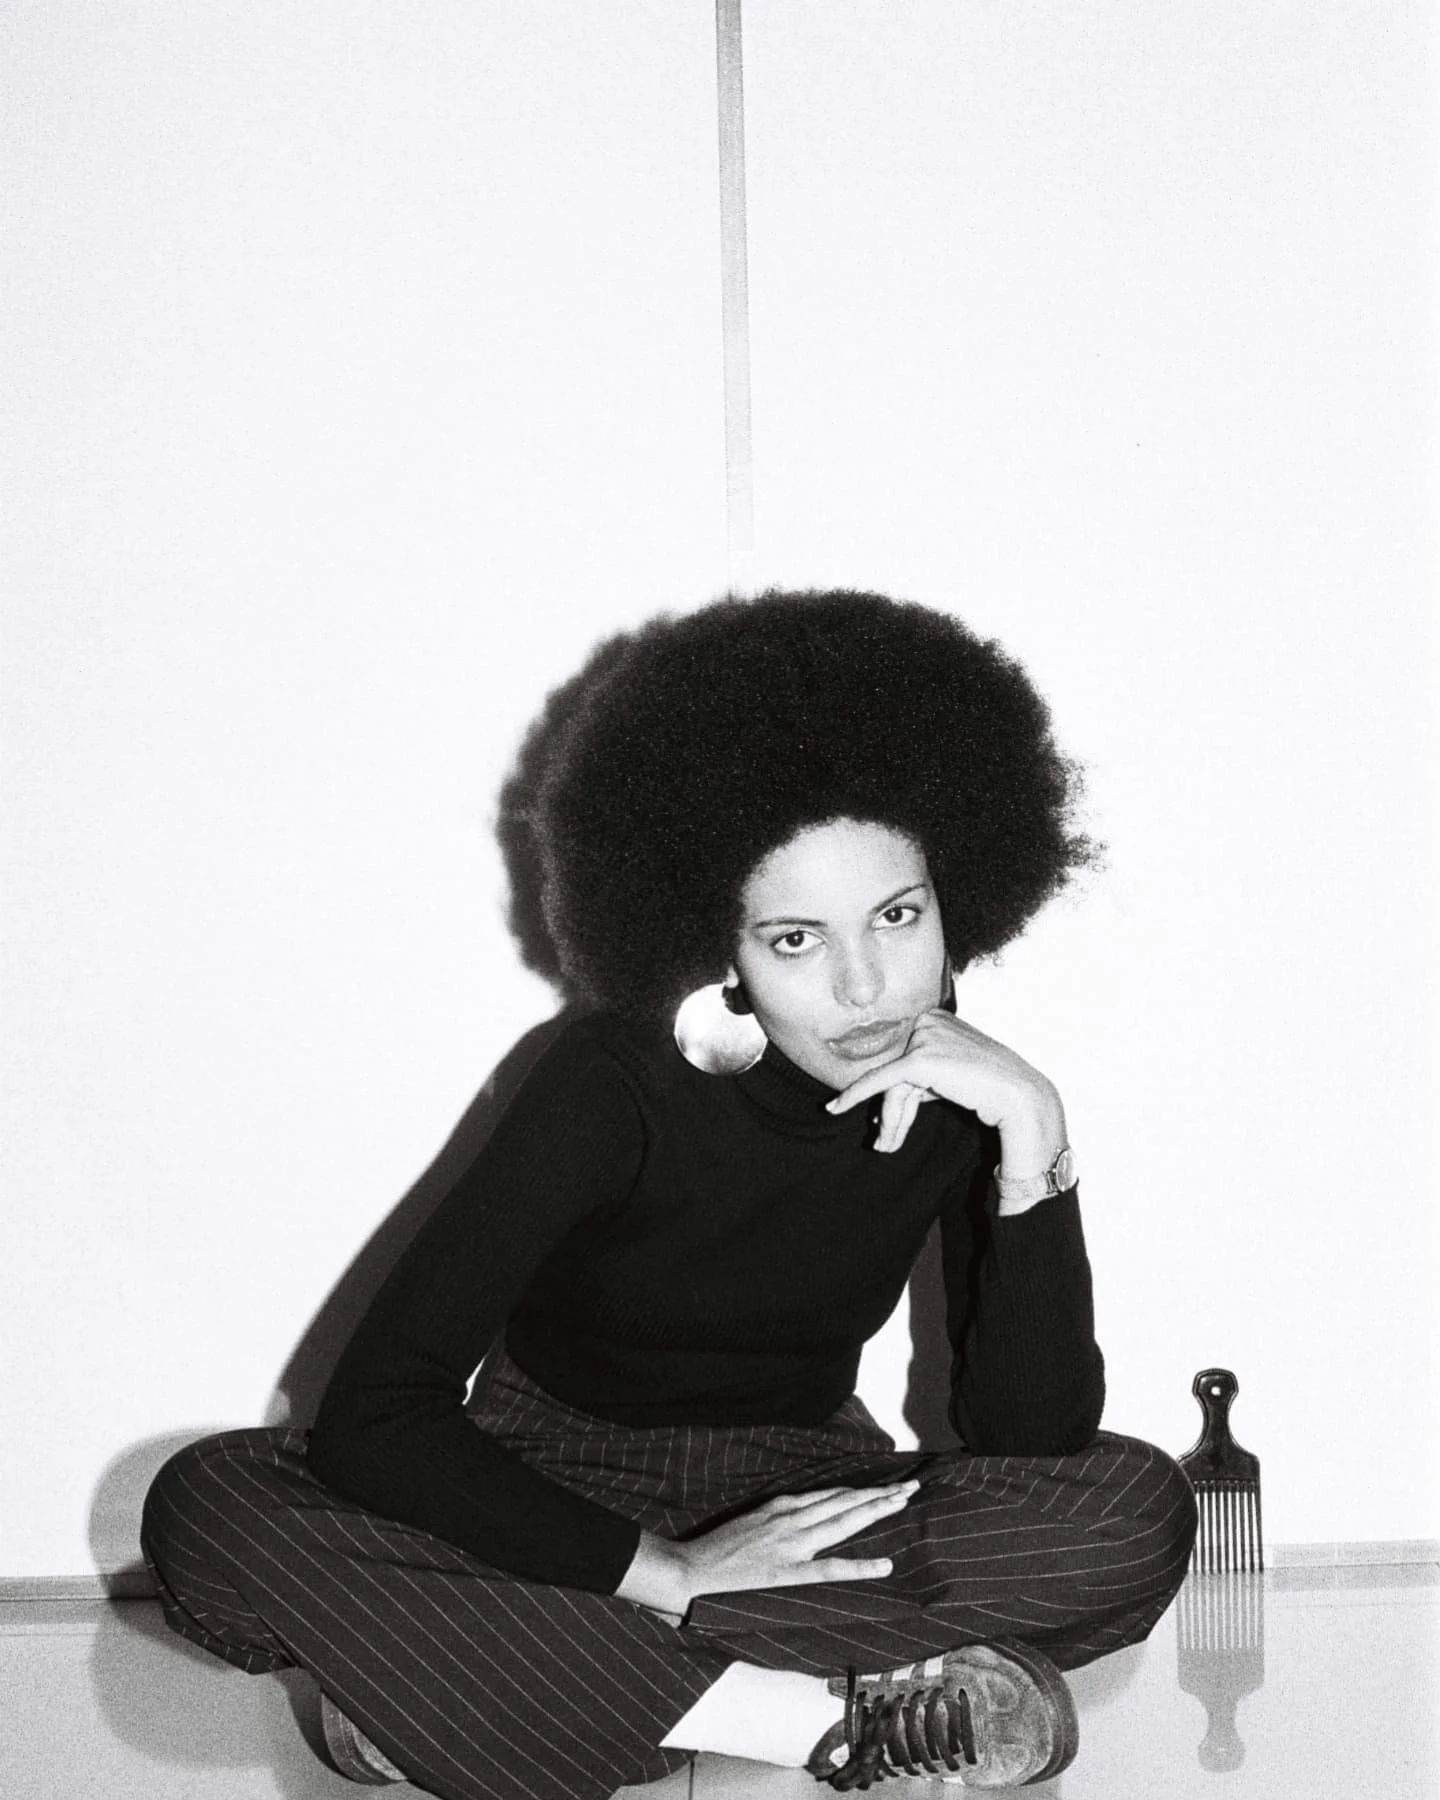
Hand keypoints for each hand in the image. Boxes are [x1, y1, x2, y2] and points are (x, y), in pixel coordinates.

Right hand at [615, 1481, 916, 1618]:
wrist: (692, 1568)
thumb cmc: (719, 1546)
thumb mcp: (753, 1519)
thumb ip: (780, 1516)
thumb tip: (808, 1513)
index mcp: (783, 1504)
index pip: (833, 1494)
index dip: (863, 1490)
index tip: (887, 1486)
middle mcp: (792, 1517)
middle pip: (846, 1502)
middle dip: (881, 1495)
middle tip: (911, 1488)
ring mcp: (792, 1542)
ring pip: (844, 1522)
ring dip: (877, 1512)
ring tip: (903, 1504)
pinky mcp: (789, 1571)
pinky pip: (832, 1567)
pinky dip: (861, 1564)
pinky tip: (885, 1564)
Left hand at [825, 1009, 1066, 1183]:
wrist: (1020, 1097)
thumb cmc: (991, 1089)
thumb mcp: (950, 1074)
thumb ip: (921, 1076)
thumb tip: (888, 1096)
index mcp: (936, 1017)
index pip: (904, 1058)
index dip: (895, 1095)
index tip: (885, 1122)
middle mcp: (928, 1020)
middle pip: (895, 1070)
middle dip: (891, 1111)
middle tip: (883, 1142)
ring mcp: (924, 1037)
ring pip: (891, 1083)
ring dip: (888, 1120)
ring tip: (885, 1146)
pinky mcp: (919, 1058)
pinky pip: (880, 1081)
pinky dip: (854, 1095)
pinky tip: (836, 1108)